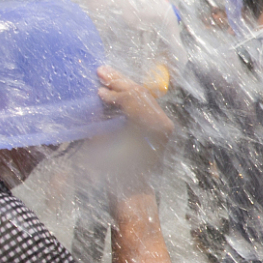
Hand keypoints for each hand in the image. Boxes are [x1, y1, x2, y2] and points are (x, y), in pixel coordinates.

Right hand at [96, 67, 172, 192]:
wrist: (131, 191)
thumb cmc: (115, 171)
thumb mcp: (105, 141)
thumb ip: (104, 116)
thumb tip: (101, 93)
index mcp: (153, 126)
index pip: (135, 97)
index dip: (115, 90)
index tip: (99, 88)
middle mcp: (163, 123)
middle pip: (141, 94)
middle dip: (120, 82)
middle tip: (101, 71)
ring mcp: (164, 125)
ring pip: (144, 97)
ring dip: (124, 87)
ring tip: (106, 77)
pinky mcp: (161, 128)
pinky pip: (145, 106)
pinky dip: (129, 98)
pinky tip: (115, 93)